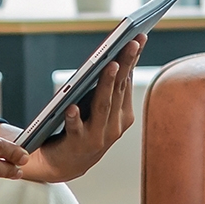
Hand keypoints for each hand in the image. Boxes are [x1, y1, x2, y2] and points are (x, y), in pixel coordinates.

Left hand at [11, 43, 141, 185]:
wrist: (66, 166)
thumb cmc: (84, 130)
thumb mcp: (101, 109)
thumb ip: (109, 89)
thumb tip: (118, 58)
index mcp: (123, 116)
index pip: (128, 81)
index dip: (133, 59)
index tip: (138, 37)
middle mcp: (114, 126)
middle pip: (119, 90)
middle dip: (125, 64)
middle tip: (129, 43)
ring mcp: (97, 136)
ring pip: (102, 106)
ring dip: (107, 84)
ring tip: (108, 65)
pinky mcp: (77, 144)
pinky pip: (76, 128)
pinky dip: (74, 118)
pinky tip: (72, 106)